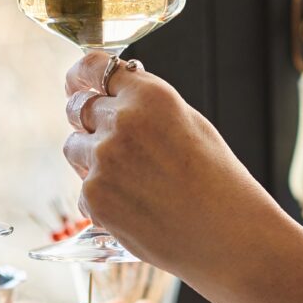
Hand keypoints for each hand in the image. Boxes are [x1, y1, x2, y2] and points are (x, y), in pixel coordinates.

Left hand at [62, 53, 281, 283]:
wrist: (228, 235)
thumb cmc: (217, 181)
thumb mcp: (189, 123)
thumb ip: (146, 106)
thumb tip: (113, 97)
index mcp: (149, 95)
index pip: (93, 68)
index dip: (81, 75)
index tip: (76, 82)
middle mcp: (122, 122)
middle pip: (77, 108)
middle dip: (88, 121)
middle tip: (112, 141)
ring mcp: (103, 160)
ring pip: (74, 148)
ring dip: (91, 158)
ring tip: (132, 180)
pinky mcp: (95, 197)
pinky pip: (83, 189)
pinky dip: (101, 197)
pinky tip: (134, 207)